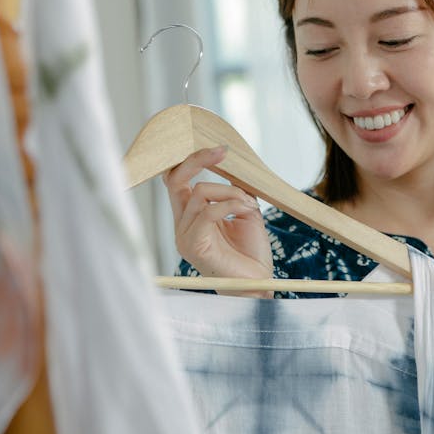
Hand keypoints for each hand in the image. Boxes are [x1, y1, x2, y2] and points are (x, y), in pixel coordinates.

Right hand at [162, 145, 273, 285]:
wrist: (257, 284)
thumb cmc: (250, 253)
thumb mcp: (246, 213)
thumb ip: (236, 192)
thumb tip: (234, 169)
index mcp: (190, 216)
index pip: (177, 180)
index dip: (192, 160)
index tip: (219, 149)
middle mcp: (182, 224)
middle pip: (175, 179)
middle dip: (198, 160)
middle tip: (222, 152)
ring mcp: (184, 235)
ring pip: (199, 192)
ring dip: (230, 192)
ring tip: (248, 205)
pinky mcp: (193, 246)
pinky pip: (207, 212)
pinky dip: (229, 205)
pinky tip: (244, 210)